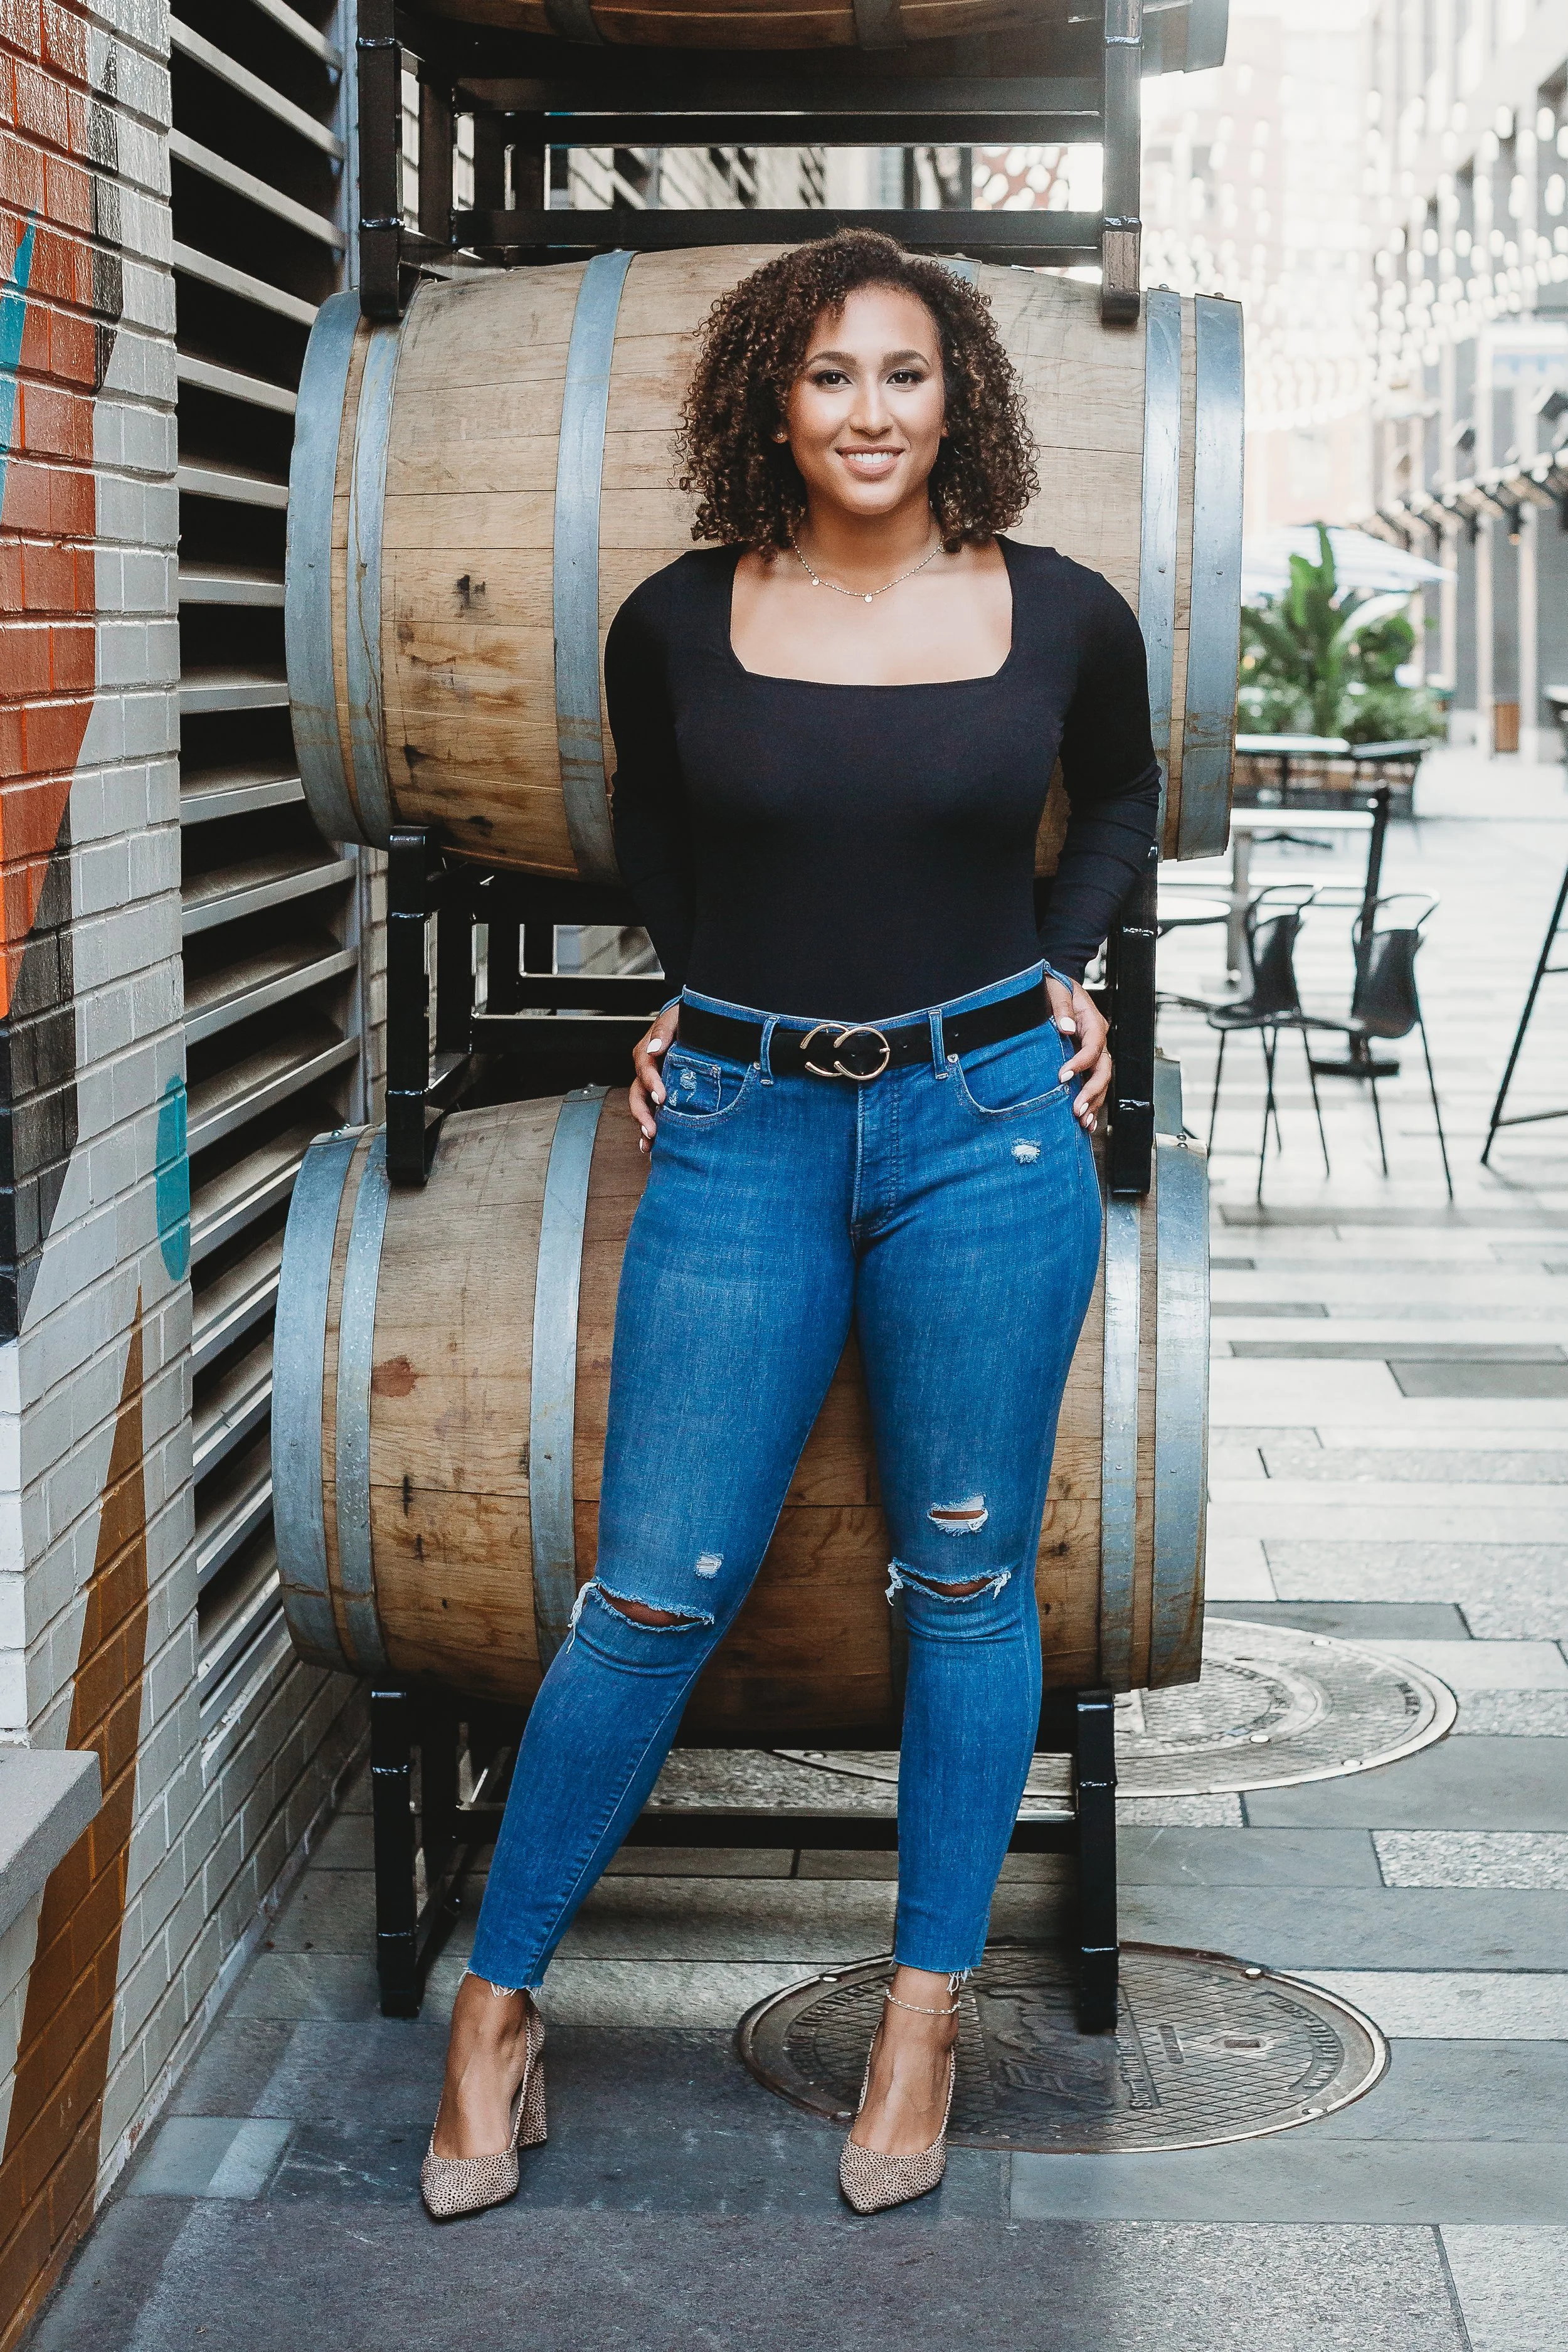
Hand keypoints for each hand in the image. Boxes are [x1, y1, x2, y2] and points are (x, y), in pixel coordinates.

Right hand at [629, 1003, 678, 1152]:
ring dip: (644, 1125)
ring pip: (643, 1106)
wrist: (695, 1023)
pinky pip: (654, 1110)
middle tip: (651, 1130)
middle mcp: (647, 1070)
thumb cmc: (685, 1019)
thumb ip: (664, 1031)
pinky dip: (652, 1126)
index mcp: (647, 1051)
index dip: (651, 1083)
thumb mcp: (676, 1017)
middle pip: (638, 1094)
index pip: (645, 1068)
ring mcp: (653, 1083)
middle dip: (642, 1113)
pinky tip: (653, 1144)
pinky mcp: (662, 1092)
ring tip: (649, 1144)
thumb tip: (655, 1048)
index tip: (661, 1097)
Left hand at [1045, 975, 1109, 1131]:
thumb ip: (1061, 1007)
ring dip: (1094, 1103)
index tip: (1063, 1076)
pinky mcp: (1085, 1062)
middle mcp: (1097, 1040)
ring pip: (1101, 1081)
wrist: (1053, 987)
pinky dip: (1092, 1103)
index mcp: (1093, 1022)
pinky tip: (1087, 1121)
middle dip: (1092, 1091)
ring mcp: (1093, 1052)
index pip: (1094, 1046)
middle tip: (1077, 1109)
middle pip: (1103, 1069)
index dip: (1081, 1063)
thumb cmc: (1054, 987)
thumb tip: (1067, 1028)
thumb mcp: (1055, 989)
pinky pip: (1092, 1083)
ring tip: (1084, 1122)